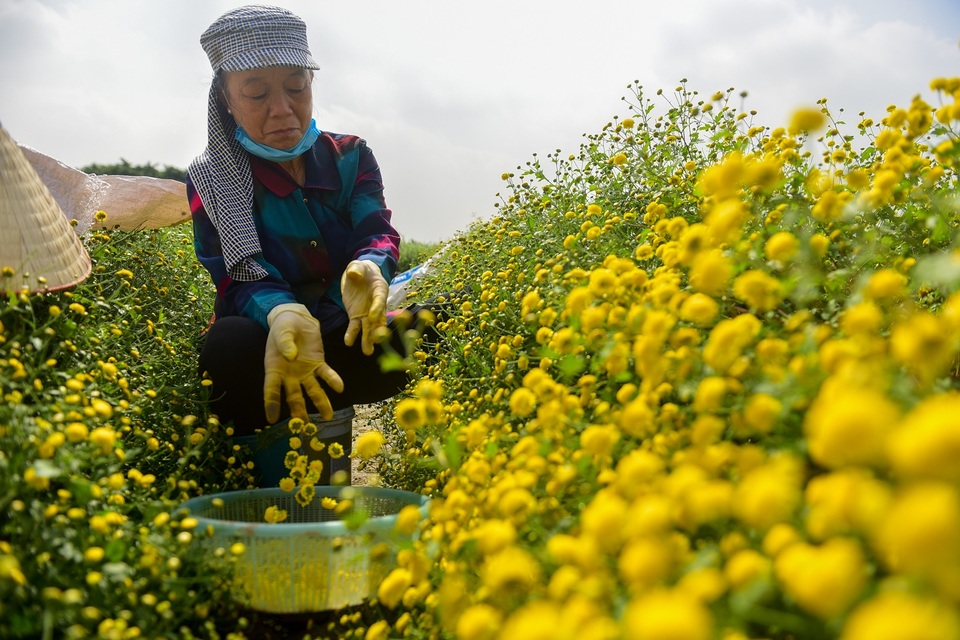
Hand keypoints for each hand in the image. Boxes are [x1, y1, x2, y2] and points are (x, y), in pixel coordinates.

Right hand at [263, 303, 343, 423]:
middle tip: (303, 426)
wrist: (296, 319)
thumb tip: (290, 356)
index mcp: (274, 369)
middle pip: (293, 396)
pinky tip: (340, 387)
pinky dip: (333, 380)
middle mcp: (289, 376)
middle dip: (299, 410)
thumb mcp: (282, 332)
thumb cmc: (283, 327)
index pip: (270, 390)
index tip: (272, 419)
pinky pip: (326, 374)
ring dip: (321, 402)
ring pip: (313, 390)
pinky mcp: (318, 364)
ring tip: (328, 416)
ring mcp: (305, 372)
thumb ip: (284, 343)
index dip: (271, 404)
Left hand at [340, 260, 387, 355]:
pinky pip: (354, 326)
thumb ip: (356, 269)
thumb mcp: (358, 265)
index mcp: (380, 290)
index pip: (380, 300)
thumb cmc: (361, 269)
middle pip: (377, 318)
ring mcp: (366, 312)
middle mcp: (375, 304)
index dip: (377, 308)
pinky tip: (349, 343)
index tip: (373, 316)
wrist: (358, 274)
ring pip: (368, 327)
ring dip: (368, 339)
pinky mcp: (356, 315)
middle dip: (376, 330)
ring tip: (367, 351)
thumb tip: (354, 274)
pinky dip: (352, 334)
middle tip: (376, 341)